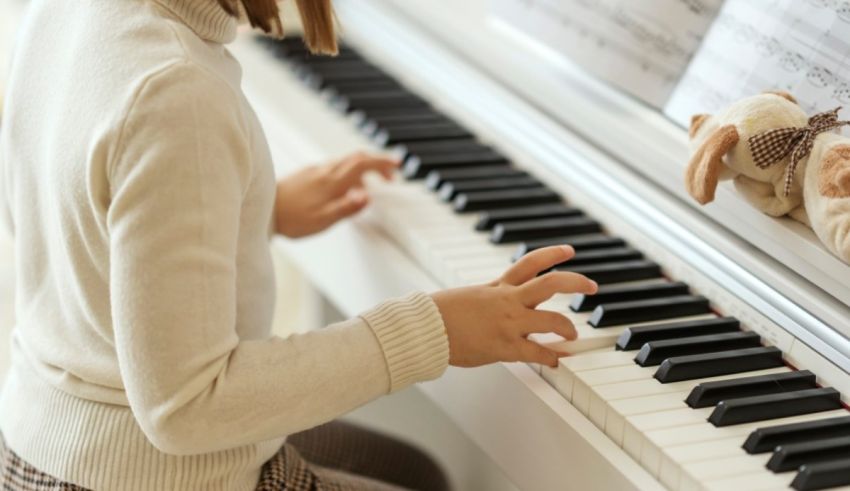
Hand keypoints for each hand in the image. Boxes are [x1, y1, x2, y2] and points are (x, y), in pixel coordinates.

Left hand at [274, 152, 397, 237]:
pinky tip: (345, 190)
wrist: (261, 210)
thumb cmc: (291, 219)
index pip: (363, 164)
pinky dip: (348, 174)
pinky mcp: (308, 174)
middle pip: (357, 158)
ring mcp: (315, 171)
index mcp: (332, 181)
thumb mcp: (323, 220)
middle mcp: (325, 171)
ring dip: (363, 170)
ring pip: (345, 162)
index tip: (398, 164)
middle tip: (390, 177)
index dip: (383, 162)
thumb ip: (347, 207)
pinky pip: (334, 168)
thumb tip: (368, 196)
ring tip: (369, 189)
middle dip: (377, 164)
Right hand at [430, 246, 597, 367]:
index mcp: (499, 287)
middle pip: (551, 284)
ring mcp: (509, 323)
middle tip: (591, 286)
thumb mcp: (470, 296)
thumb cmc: (440, 313)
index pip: (530, 262)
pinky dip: (551, 358)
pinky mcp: (505, 346)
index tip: (569, 250)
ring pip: (552, 320)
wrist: (426, 327)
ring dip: (568, 328)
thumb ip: (491, 297)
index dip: (553, 254)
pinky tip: (556, 362)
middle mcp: (508, 301)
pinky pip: (537, 352)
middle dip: (576, 283)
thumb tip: (499, 300)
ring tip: (573, 335)